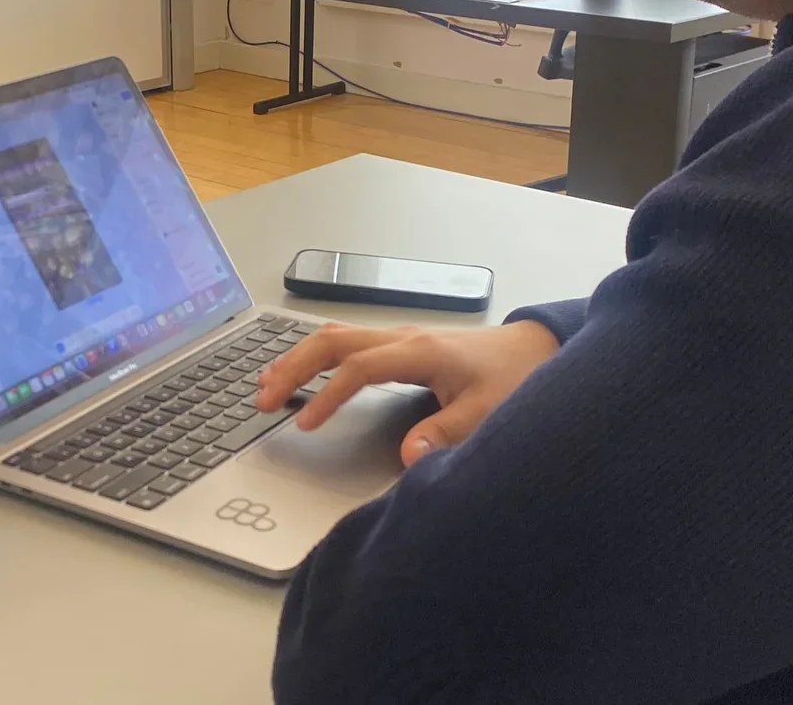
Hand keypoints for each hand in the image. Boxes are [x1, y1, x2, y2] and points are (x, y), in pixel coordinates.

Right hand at [256, 321, 560, 465]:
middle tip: (260, 398)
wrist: (533, 348)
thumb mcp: (488, 411)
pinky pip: (344, 342)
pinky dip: (313, 356)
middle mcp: (402, 338)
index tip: (302, 423)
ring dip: (296, 358)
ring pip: (332, 337)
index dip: (326, 394)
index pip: (358, 367)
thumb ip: (446, 432)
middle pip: (332, 341)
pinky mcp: (397, 345)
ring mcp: (397, 337)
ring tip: (262, 386)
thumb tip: (409, 457)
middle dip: (292, 366)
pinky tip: (296, 374)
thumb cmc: (513, 377)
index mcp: (420, 352)